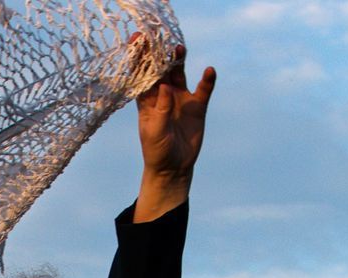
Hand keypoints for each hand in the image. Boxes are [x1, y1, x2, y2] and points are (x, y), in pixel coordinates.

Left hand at [134, 46, 216, 221]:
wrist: (173, 168)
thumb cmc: (157, 151)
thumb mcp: (155, 132)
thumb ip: (160, 110)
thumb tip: (165, 87)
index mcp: (148, 101)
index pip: (142, 75)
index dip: (139, 58)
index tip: (138, 41)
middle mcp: (163, 95)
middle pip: (161, 69)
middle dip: (159, 53)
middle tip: (160, 39)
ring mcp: (180, 99)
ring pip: (179, 73)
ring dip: (179, 60)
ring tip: (179, 49)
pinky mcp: (197, 106)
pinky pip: (203, 90)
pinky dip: (207, 80)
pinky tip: (209, 71)